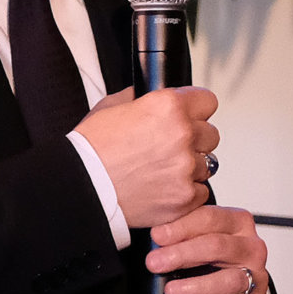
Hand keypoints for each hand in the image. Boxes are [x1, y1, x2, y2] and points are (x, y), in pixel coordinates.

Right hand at [72, 85, 217, 228]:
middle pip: (211, 134)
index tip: (189, 116)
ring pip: (207, 164)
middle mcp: (182, 135)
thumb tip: (153, 96)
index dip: (196, 109)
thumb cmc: (90, 150)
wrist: (81, 187)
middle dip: (194, 139)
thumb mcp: (111, 106)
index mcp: (168, 107)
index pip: (208, 101)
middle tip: (169, 148)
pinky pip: (201, 191)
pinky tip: (163, 188)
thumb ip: (140, 98)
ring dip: (190, 167)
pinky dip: (186, 192)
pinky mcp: (185, 197)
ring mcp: (186, 168)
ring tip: (161, 170)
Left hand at [147, 205, 270, 293]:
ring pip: (230, 281)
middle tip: (155, 263)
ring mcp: (257, 279)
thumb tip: (155, 235)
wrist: (231, 290)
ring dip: (198, 287)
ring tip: (171, 292)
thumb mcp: (194, 238)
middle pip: (218, 246)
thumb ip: (179, 232)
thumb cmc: (210, 259)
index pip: (211, 218)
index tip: (157, 236)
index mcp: (238, 223)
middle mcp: (251, 249)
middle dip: (183, 255)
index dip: (182, 227)